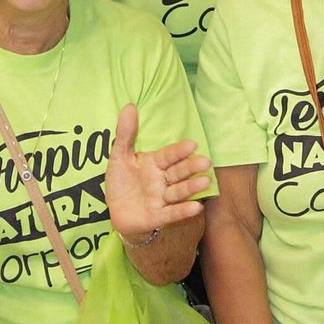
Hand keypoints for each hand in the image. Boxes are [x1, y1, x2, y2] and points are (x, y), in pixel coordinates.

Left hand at [103, 104, 211, 241]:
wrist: (118, 213)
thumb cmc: (122, 182)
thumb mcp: (119, 156)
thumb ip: (125, 134)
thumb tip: (129, 106)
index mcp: (154, 164)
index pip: (168, 156)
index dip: (179, 151)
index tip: (192, 144)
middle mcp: (161, 180)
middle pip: (178, 172)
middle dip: (191, 167)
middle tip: (206, 162)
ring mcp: (161, 199)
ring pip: (178, 192)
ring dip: (191, 187)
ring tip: (205, 181)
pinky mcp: (157, 217)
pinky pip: (171, 213)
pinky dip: (183, 211)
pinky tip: (196, 207)